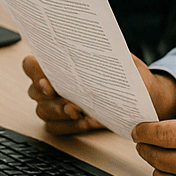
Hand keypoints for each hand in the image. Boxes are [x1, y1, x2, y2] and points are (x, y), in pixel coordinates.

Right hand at [22, 54, 175, 134]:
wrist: (144, 98)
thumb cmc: (129, 76)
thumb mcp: (121, 59)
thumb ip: (105, 52)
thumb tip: (94, 47)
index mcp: (58, 63)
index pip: (30, 64)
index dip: (34, 72)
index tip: (48, 81)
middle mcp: (51, 84)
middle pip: (34, 92)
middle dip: (52, 99)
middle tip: (71, 103)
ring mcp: (55, 104)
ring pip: (42, 111)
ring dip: (60, 113)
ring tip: (80, 113)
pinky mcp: (64, 122)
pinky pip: (54, 128)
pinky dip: (69, 127)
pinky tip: (86, 122)